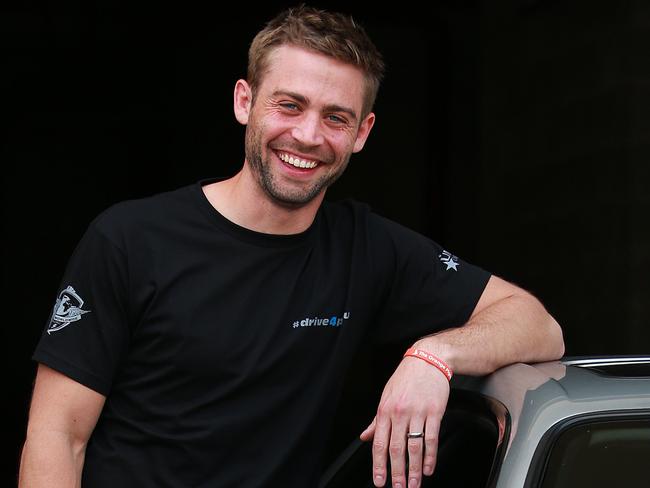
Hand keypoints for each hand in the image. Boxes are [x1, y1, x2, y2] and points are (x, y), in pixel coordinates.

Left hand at [359, 356, 449, 487]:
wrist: (428, 360)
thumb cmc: (406, 378)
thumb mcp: (386, 396)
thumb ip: (376, 420)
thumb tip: (365, 436)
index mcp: (385, 410)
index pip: (379, 443)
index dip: (379, 464)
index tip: (379, 481)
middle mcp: (399, 412)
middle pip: (396, 448)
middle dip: (397, 472)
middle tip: (398, 487)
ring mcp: (417, 412)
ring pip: (414, 447)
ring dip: (415, 469)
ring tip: (415, 483)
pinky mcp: (434, 412)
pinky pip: (431, 438)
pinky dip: (430, 456)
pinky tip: (429, 467)